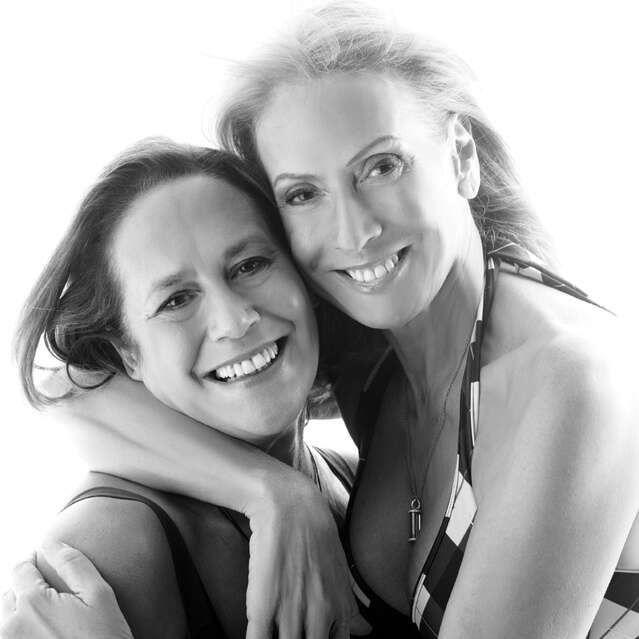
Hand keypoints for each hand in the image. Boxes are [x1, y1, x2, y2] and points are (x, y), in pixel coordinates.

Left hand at [0, 541, 132, 638]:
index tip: (47, 563)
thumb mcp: (100, 596)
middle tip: (52, 596)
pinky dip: (21, 631)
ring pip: (5, 618)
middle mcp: (11, 625)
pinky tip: (43, 635)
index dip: (35, 561)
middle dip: (27, 588)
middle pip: (10, 593)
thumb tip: (52, 541)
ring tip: (47, 619)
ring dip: (21, 612)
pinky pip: (10, 636)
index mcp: (32, 603)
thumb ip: (74, 563)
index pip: (21, 568)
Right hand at [245, 475, 370, 638]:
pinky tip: (261, 637)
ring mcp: (290, 612)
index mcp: (339, 608)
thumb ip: (350, 606)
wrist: (290, 504)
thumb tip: (364, 631)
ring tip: (279, 633)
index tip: (317, 638)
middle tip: (296, 634)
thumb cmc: (315, 533)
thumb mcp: (341, 570)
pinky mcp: (262, 606)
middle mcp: (319, 614)